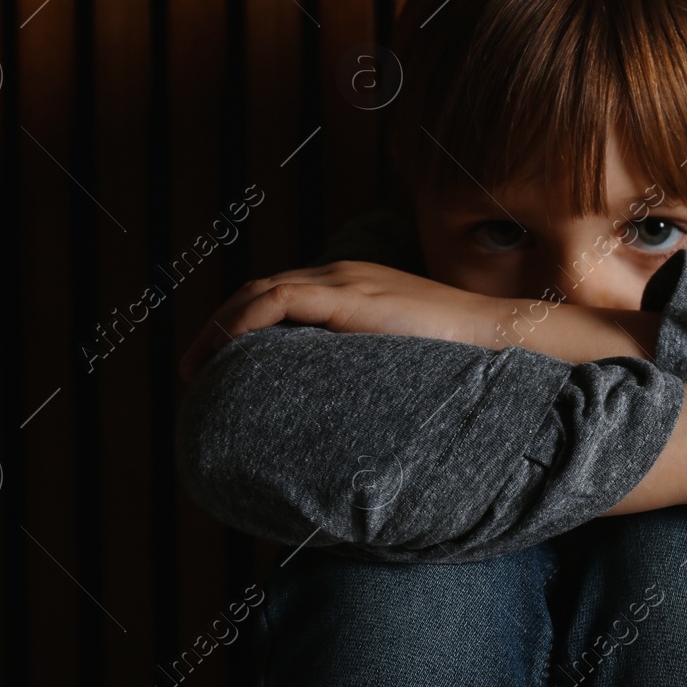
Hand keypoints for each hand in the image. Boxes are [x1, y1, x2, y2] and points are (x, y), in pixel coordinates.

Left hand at [177, 260, 505, 381]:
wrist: (494, 333)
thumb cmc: (456, 355)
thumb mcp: (396, 357)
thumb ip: (364, 366)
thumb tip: (339, 412)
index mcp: (351, 285)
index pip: (278, 294)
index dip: (238, 325)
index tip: (214, 364)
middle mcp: (341, 274)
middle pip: (258, 290)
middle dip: (217, 327)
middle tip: (191, 369)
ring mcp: (344, 281)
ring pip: (259, 292)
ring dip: (220, 327)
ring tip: (197, 367)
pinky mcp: (349, 296)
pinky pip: (278, 300)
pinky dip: (244, 324)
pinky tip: (227, 352)